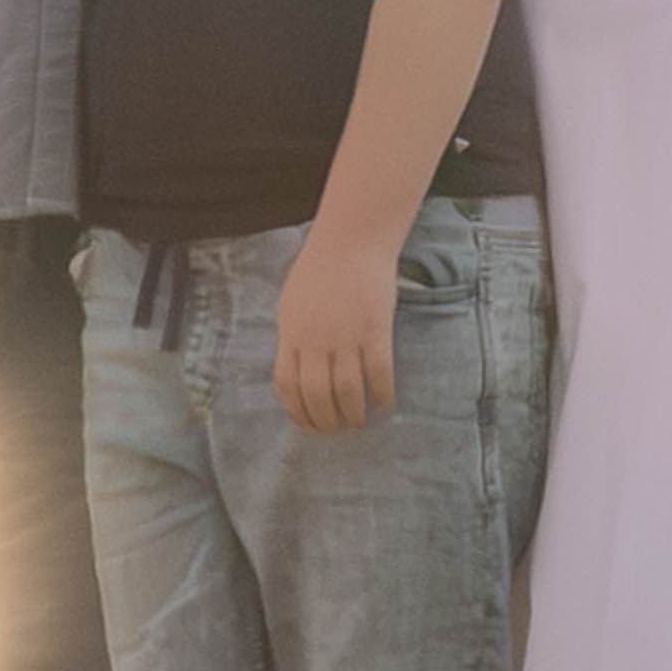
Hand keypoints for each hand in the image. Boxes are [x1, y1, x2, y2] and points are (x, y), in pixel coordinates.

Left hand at [268, 214, 401, 433]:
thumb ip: (293, 337)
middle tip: (336, 429)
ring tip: (358, 421)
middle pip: (317, 395)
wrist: (351, 241)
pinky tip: (383, 402)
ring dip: (353, 413)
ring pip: (347, 391)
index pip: (287, 386)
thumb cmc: (320, 269)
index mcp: (290, 334)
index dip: (297, 412)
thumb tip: (296, 370)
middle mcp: (315, 340)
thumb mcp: (292, 303)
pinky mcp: (374, 330)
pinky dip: (381, 393)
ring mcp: (345, 336)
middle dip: (326, 420)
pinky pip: (378, 373)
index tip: (307, 425)